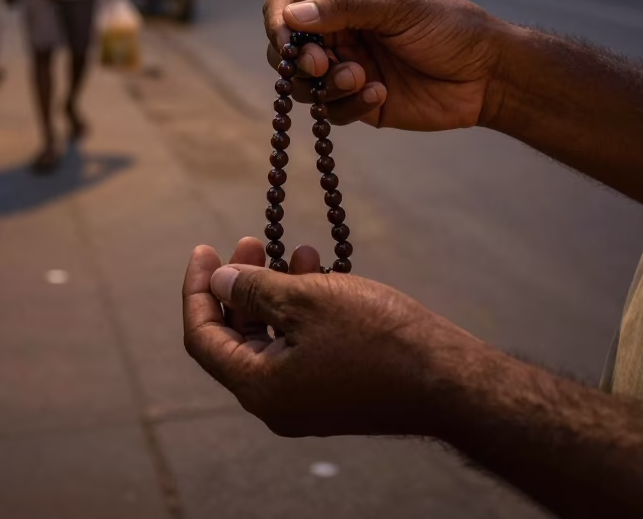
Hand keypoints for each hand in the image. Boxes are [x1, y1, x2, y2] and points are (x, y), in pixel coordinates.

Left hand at [183, 242, 470, 437]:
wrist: (446, 378)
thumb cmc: (376, 336)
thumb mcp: (306, 300)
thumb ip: (254, 290)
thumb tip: (219, 282)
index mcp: (259, 388)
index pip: (203, 337)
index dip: (197, 289)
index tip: (204, 248)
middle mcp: (276, 402)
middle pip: (235, 336)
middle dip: (240, 284)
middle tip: (250, 240)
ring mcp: (306, 399)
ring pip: (271, 336)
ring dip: (275, 289)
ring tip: (297, 248)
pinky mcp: (333, 389)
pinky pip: (299, 344)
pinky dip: (301, 307)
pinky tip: (320, 269)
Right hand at [263, 0, 506, 130]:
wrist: (488, 74)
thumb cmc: (449, 27)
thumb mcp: (399, 7)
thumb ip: (345, 7)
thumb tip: (292, 16)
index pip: (286, 5)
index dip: (277, 23)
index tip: (289, 42)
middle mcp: (338, 31)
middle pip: (285, 49)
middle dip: (297, 61)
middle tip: (322, 64)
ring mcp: (346, 67)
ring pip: (303, 84)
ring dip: (325, 85)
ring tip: (361, 80)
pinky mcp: (359, 101)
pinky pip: (332, 111)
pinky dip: (348, 105)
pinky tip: (381, 94)